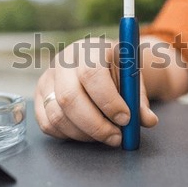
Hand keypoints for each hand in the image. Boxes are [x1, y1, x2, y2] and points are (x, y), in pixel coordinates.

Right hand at [34, 37, 158, 146]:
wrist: (99, 63)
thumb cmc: (117, 71)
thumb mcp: (132, 79)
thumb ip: (139, 100)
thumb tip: (148, 120)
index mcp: (90, 49)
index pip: (92, 74)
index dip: (108, 101)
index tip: (126, 119)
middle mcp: (64, 61)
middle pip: (69, 98)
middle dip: (96, 125)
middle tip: (116, 138)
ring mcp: (47, 78)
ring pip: (58, 115)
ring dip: (84, 134)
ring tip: (106, 136)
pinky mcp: (39, 97)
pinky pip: (48, 124)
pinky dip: (70, 135)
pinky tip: (88, 133)